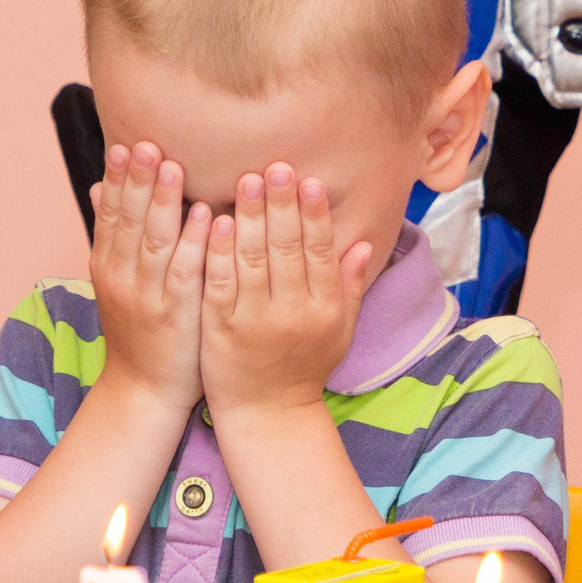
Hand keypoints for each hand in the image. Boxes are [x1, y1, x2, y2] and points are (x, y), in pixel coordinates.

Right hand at [89, 143, 209, 411]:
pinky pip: (185, 272)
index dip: (118, 179)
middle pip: (129, 220)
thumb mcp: (117, 280)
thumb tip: (99, 186)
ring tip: (172, 165)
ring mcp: (147, 296)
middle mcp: (122, 277)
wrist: (144, 390)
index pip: (111, 213)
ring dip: (164, 202)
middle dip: (138, 180)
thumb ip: (113, 233)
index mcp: (107, 265)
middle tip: (147, 143)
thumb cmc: (140, 330)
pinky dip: (193, 242)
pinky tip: (205, 215)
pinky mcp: (176, 315)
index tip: (125, 144)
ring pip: (154, 241)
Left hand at [200, 165, 374, 420]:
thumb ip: (349, 287)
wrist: (267, 415)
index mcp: (325, 311)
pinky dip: (219, 249)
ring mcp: (255, 321)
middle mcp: (294, 314)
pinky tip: (217, 220)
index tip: (309, 181)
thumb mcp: (339, 332)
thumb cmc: (304, 368)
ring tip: (247, 179)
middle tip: (276, 167)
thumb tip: (364, 244)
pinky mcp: (221, 329)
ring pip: (253, 259)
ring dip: (251, 216)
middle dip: (282, 205)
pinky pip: (220, 282)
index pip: (322, 253)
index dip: (315, 216)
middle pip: (287, 249)